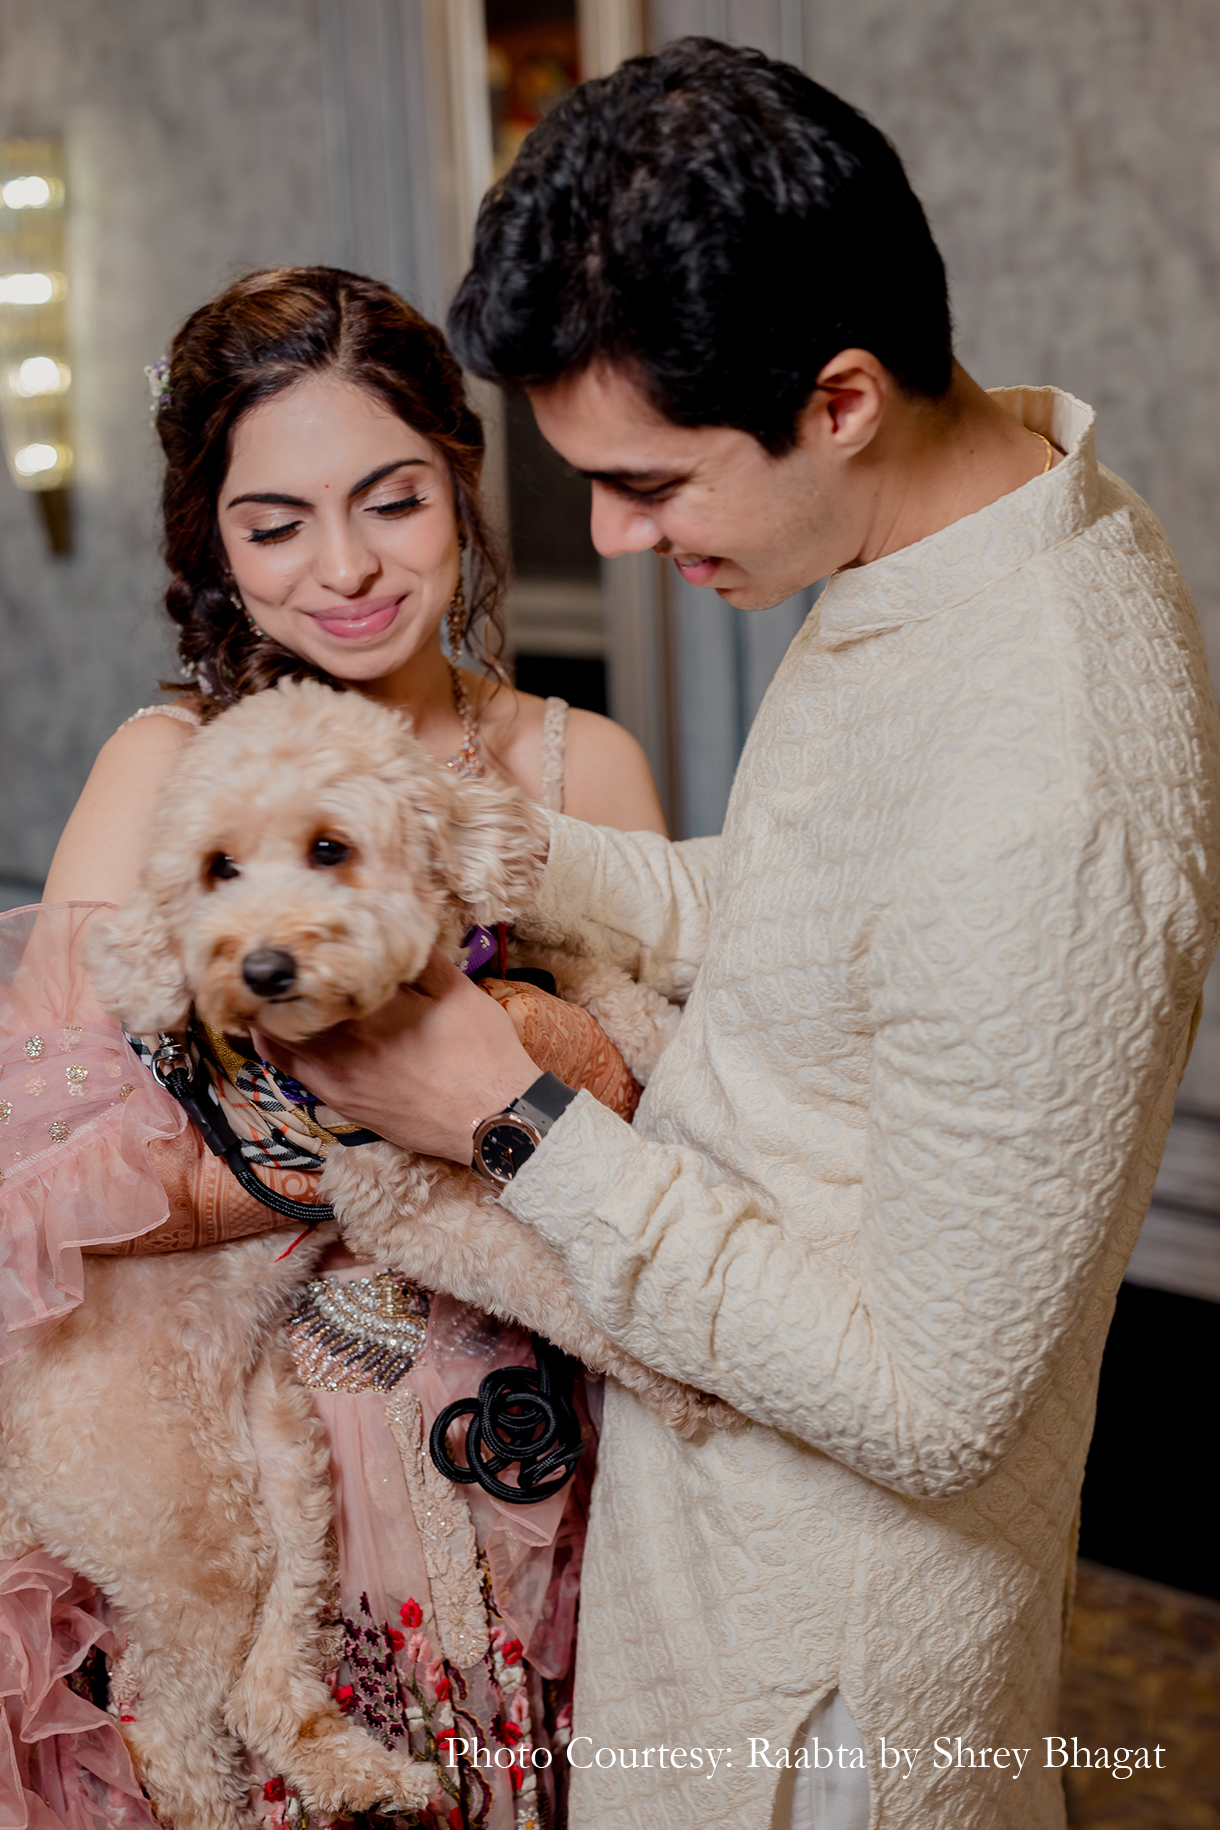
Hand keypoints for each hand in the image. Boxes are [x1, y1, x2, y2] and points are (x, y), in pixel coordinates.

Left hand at [251, 949, 537, 1163]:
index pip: (315, 973)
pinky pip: (290, 1068)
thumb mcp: (459, 991)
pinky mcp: (339, 1100)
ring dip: (271, 1011)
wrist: (493, 1118)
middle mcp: (343, 1043)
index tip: (296, 936)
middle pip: (284, 1005)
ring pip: (278, 1038)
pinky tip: (277, 1030)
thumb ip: (420, 958)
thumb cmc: (482, 1052)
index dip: (298, 952)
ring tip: (273, 990)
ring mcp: (335, 1076)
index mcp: (371, 1008)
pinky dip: (277, 1044)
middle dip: (277, 980)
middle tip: (278, 958)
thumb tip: (391, 926)